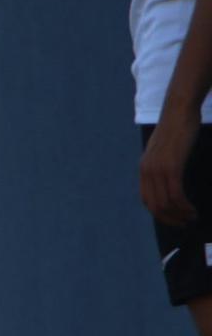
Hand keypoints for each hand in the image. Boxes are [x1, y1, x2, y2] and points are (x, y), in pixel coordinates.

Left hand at [142, 108, 200, 226]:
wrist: (179, 112)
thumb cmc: (177, 130)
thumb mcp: (164, 151)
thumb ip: (162, 166)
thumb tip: (169, 180)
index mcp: (144, 169)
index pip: (146, 200)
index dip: (160, 214)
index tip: (174, 220)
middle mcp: (146, 171)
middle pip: (154, 206)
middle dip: (170, 219)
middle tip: (185, 223)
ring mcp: (157, 169)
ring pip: (165, 203)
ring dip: (180, 215)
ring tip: (192, 218)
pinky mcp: (171, 166)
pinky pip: (175, 194)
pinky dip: (184, 206)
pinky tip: (193, 210)